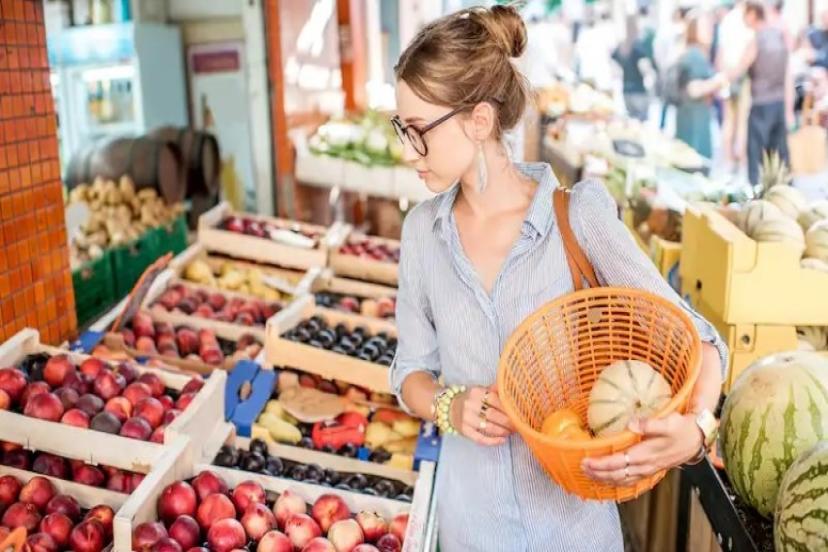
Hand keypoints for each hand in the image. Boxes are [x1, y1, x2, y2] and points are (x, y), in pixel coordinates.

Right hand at [450, 384, 514, 445]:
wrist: (447, 407)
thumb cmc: (469, 399)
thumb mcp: (480, 390)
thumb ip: (495, 390)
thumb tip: (512, 389)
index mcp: (476, 392)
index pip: (496, 400)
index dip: (509, 408)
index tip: (519, 413)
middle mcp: (470, 405)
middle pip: (494, 415)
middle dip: (509, 422)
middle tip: (518, 425)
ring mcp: (467, 419)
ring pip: (489, 427)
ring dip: (503, 431)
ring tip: (512, 432)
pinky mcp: (464, 431)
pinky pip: (480, 438)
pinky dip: (493, 441)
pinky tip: (502, 440)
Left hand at [580, 413, 702, 485]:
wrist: (696, 439)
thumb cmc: (681, 429)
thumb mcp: (668, 422)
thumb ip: (649, 424)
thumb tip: (631, 423)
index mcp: (645, 454)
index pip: (617, 463)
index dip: (600, 464)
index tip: (586, 461)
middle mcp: (644, 465)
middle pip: (616, 475)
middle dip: (597, 473)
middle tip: (582, 468)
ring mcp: (647, 470)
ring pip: (622, 480)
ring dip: (604, 479)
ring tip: (590, 474)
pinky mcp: (650, 470)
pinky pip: (629, 480)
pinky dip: (616, 481)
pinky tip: (608, 479)